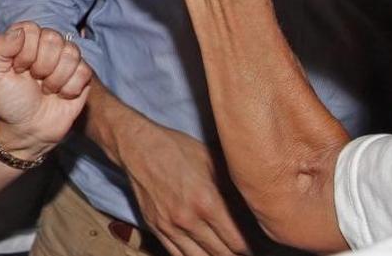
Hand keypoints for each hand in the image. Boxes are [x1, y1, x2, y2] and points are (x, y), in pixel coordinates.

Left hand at [0, 23, 90, 157]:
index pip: (31, 29)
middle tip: (34, 80)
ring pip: (71, 54)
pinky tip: (60, 94)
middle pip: (54, 39)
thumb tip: (19, 31)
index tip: (18, 69)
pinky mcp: (82, 75)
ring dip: (55, 79)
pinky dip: (69, 88)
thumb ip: (0, 48)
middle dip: (41, 66)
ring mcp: (66, 59)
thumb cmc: (10, 100)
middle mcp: (47, 45)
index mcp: (25, 40)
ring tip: (46, 88)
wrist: (27, 128)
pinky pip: (84, 71)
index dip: (24, 52)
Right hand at [119, 123, 249, 255]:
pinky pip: (177, 255)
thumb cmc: (175, 148)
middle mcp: (188, 219)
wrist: (137, 146)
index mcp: (206, 201)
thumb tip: (250, 208)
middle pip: (221, 254)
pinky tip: (202, 252)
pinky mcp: (156, 227)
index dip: (249, 245)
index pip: (237, 241)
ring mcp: (169, 226)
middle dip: (236, 253)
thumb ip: (230, 189)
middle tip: (243, 247)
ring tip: (224, 251)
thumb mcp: (211, 162)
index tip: (254, 242)